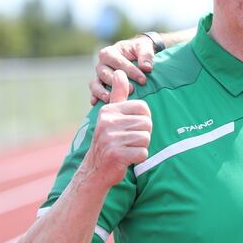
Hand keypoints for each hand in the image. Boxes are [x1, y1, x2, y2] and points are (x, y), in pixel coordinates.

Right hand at [83, 71, 151, 187]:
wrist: (95, 170)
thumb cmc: (109, 140)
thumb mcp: (111, 116)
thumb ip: (118, 95)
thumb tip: (120, 72)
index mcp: (109, 111)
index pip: (144, 108)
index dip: (143, 120)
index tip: (131, 128)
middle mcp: (108, 122)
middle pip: (147, 124)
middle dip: (143, 135)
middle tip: (128, 141)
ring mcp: (111, 138)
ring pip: (146, 139)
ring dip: (140, 147)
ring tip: (126, 148)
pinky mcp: (117, 154)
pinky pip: (143, 153)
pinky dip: (139, 158)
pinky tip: (127, 158)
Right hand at [89, 36, 155, 104]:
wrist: (136, 55)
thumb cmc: (139, 50)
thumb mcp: (144, 47)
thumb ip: (146, 54)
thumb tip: (146, 67)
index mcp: (110, 52)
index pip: (117, 61)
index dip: (130, 70)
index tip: (143, 80)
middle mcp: (102, 64)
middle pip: (105, 73)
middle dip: (117, 83)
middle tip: (132, 90)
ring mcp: (99, 76)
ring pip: (95, 83)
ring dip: (101, 92)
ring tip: (110, 99)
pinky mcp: (100, 86)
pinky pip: (94, 92)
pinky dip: (94, 97)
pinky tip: (96, 103)